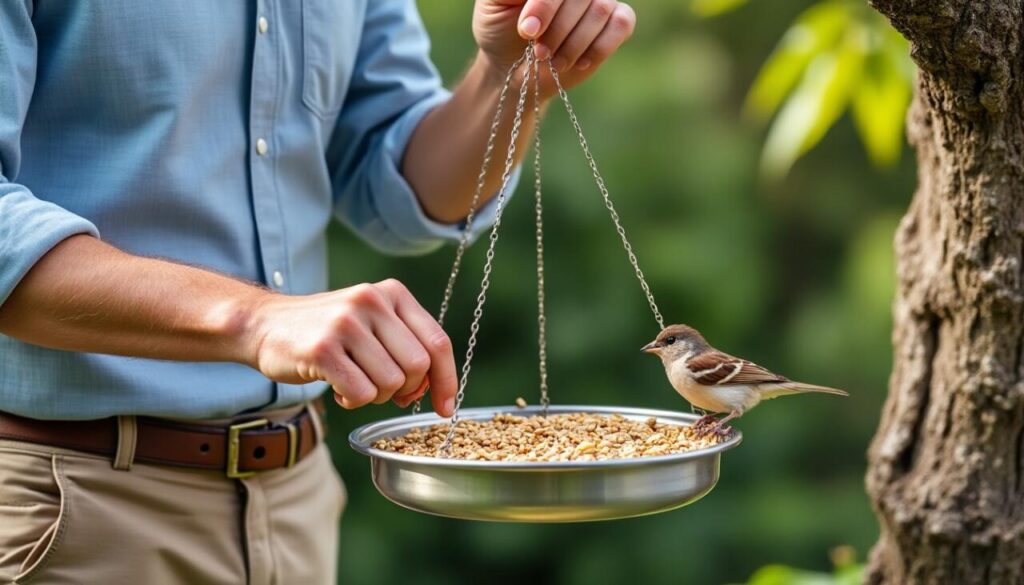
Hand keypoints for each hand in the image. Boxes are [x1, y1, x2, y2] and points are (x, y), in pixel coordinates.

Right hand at [245, 279, 456, 415]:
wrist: (264, 325)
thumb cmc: (327, 332)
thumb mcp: (372, 323)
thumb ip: (406, 346)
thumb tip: (433, 388)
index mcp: (392, 293)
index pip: (437, 342)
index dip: (447, 380)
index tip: (446, 407)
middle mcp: (372, 301)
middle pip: (418, 366)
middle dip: (406, 390)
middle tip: (384, 391)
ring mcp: (346, 323)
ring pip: (391, 383)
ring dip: (376, 396)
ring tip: (354, 383)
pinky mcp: (322, 349)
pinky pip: (362, 393)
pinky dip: (353, 402)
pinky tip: (338, 389)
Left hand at [473, 0, 635, 93]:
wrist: (512, 65)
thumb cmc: (500, 28)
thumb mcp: (494, 2)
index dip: (546, 6)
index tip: (528, 31)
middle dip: (557, 29)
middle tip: (538, 51)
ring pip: (599, 11)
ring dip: (573, 44)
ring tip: (553, 59)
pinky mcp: (617, 22)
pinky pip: (621, 24)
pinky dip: (597, 48)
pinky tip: (578, 61)